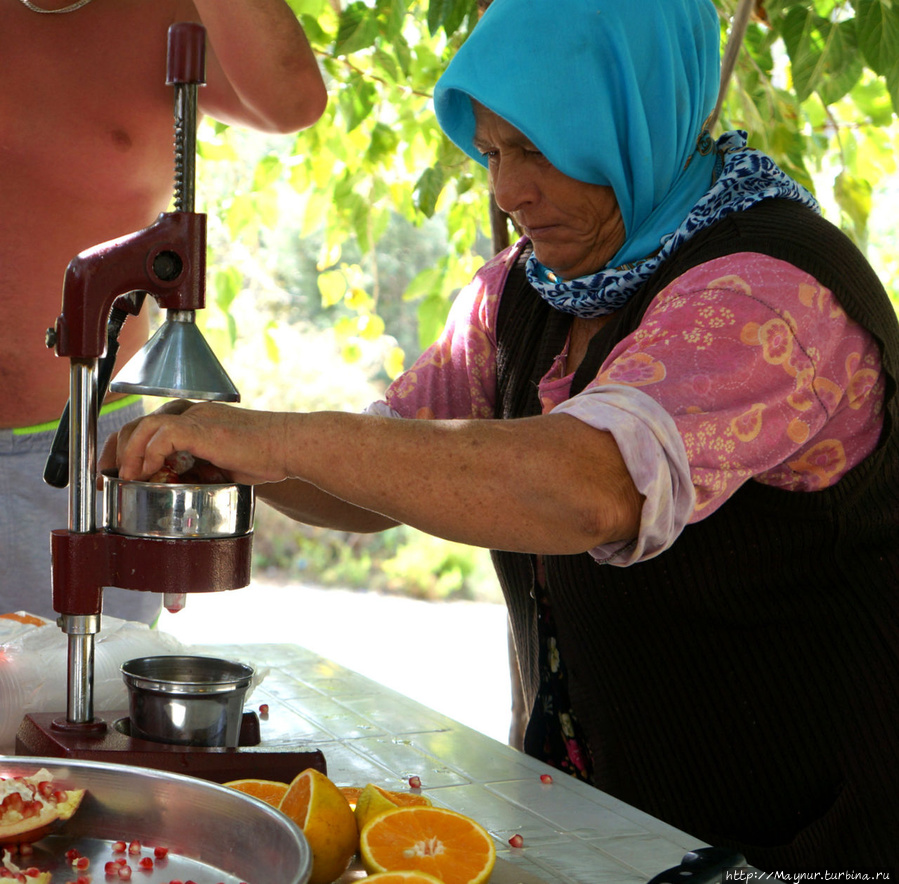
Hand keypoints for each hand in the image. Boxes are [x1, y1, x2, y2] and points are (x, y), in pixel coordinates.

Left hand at [98, 399, 288, 485]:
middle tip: (108, 478)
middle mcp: (195, 412)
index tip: (119, 472)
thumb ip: (205, 469)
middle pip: (139, 423)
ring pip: (145, 425)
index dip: (129, 448)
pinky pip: (163, 435)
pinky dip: (149, 454)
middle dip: (117, 452)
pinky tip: (146, 472)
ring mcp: (198, 417)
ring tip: (125, 478)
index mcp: (199, 419)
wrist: (292, 446)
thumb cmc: (270, 456)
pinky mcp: (203, 427)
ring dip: (129, 454)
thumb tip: (188, 488)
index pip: (151, 426)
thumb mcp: (229, 465)